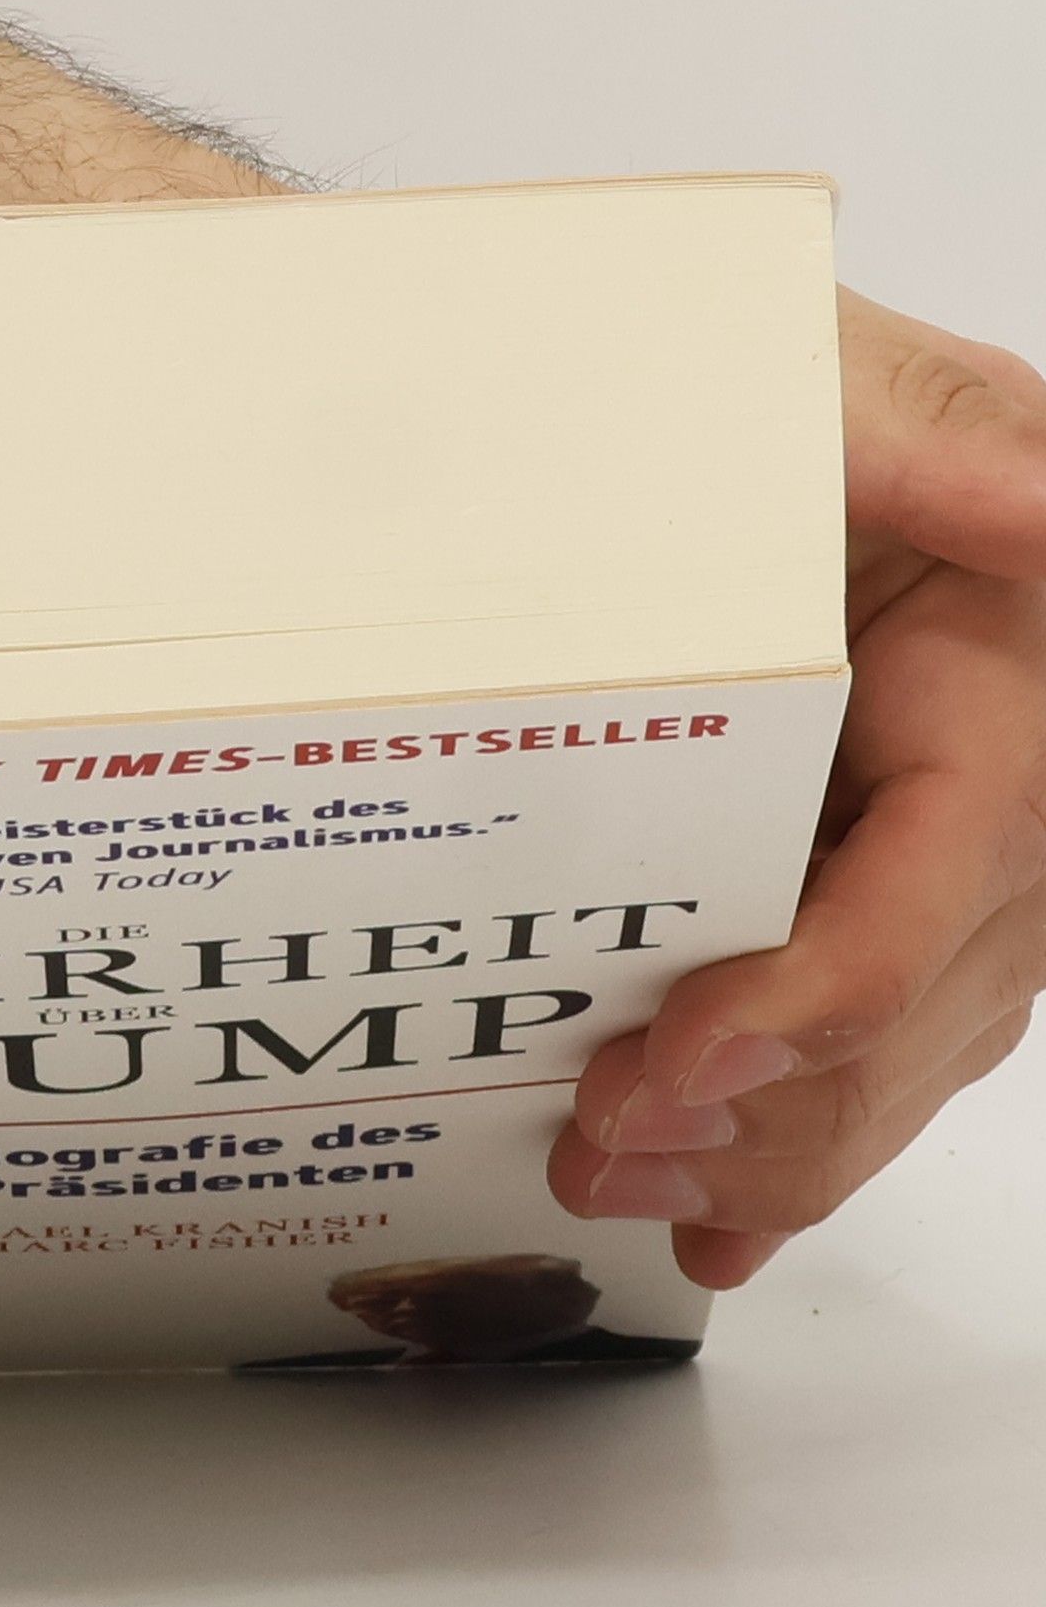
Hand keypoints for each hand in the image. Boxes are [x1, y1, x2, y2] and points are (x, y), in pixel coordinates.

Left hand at [549, 288, 1045, 1287]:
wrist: (712, 419)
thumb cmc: (763, 391)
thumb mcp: (837, 381)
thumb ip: (935, 443)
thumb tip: (1045, 507)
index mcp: (1013, 672)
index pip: (953, 868)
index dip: (824, 988)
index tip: (681, 1055)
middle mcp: (1012, 780)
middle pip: (930, 998)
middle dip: (772, 1106)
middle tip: (605, 1152)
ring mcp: (958, 851)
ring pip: (909, 1050)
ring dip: (774, 1151)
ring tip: (631, 1199)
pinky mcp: (894, 887)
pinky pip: (883, 1039)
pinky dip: (805, 1143)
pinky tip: (725, 1225)